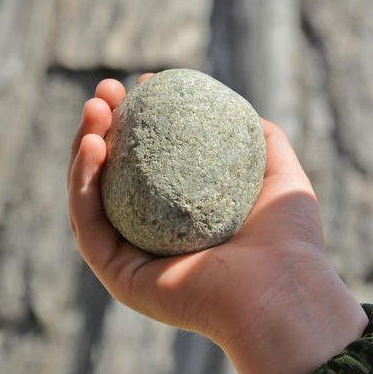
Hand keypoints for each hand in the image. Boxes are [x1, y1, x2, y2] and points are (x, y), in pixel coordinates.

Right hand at [67, 75, 367, 373]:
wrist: (283, 288)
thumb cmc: (290, 238)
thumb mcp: (278, 173)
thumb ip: (259, 139)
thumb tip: (234, 110)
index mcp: (185, 216)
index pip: (149, 164)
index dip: (139, 121)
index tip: (141, 85)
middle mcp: (156, 236)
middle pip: (114, 176)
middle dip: (103, 127)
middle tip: (106, 91)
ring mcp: (134, 257)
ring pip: (92, 197)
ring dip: (84, 147)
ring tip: (94, 107)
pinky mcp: (119, 275)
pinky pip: (89, 225)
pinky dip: (82, 184)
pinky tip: (92, 145)